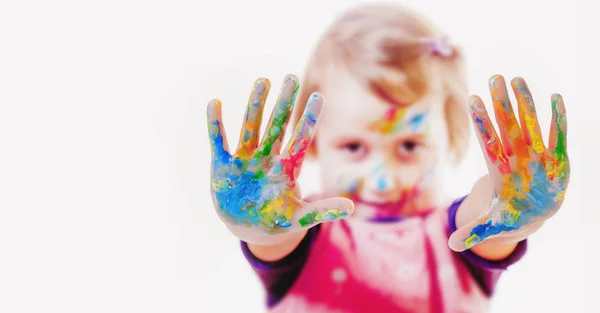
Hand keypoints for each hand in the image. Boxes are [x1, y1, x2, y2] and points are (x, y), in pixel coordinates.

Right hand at [207, 75, 353, 244]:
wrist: (250, 229)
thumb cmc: (277, 222)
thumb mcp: (300, 218)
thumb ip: (323, 210)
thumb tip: (352, 207)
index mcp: (286, 169)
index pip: (300, 140)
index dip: (308, 120)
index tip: (318, 96)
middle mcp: (267, 159)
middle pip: (277, 126)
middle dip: (284, 103)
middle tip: (291, 78)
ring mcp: (245, 160)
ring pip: (251, 127)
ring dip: (255, 106)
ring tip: (262, 81)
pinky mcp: (223, 167)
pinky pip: (219, 142)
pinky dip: (216, 125)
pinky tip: (215, 103)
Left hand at [449, 75, 568, 250]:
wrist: (530, 214)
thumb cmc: (510, 217)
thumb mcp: (493, 226)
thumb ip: (474, 231)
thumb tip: (452, 245)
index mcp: (501, 171)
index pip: (489, 142)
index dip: (482, 123)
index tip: (472, 101)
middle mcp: (517, 158)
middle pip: (507, 126)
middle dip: (502, 103)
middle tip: (494, 77)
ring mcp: (536, 155)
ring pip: (530, 125)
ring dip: (525, 103)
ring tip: (517, 78)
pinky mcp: (556, 159)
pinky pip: (557, 136)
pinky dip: (558, 121)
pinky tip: (557, 99)